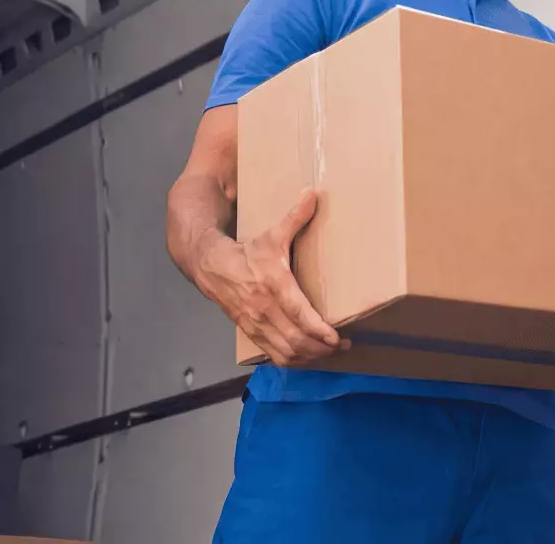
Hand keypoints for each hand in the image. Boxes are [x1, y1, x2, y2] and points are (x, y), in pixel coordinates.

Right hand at [198, 188, 342, 365]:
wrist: (210, 267)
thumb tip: (314, 195)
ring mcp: (256, 325)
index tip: (337, 337)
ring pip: (285, 352)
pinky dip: (293, 361)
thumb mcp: (272, 234)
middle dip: (321, 348)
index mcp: (273, 286)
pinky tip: (308, 357)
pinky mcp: (251, 333)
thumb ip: (295, 217)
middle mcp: (264, 310)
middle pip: (295, 340)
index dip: (319, 331)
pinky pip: (274, 355)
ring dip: (309, 357)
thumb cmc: (246, 252)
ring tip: (331, 353)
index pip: (298, 315)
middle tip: (344, 346)